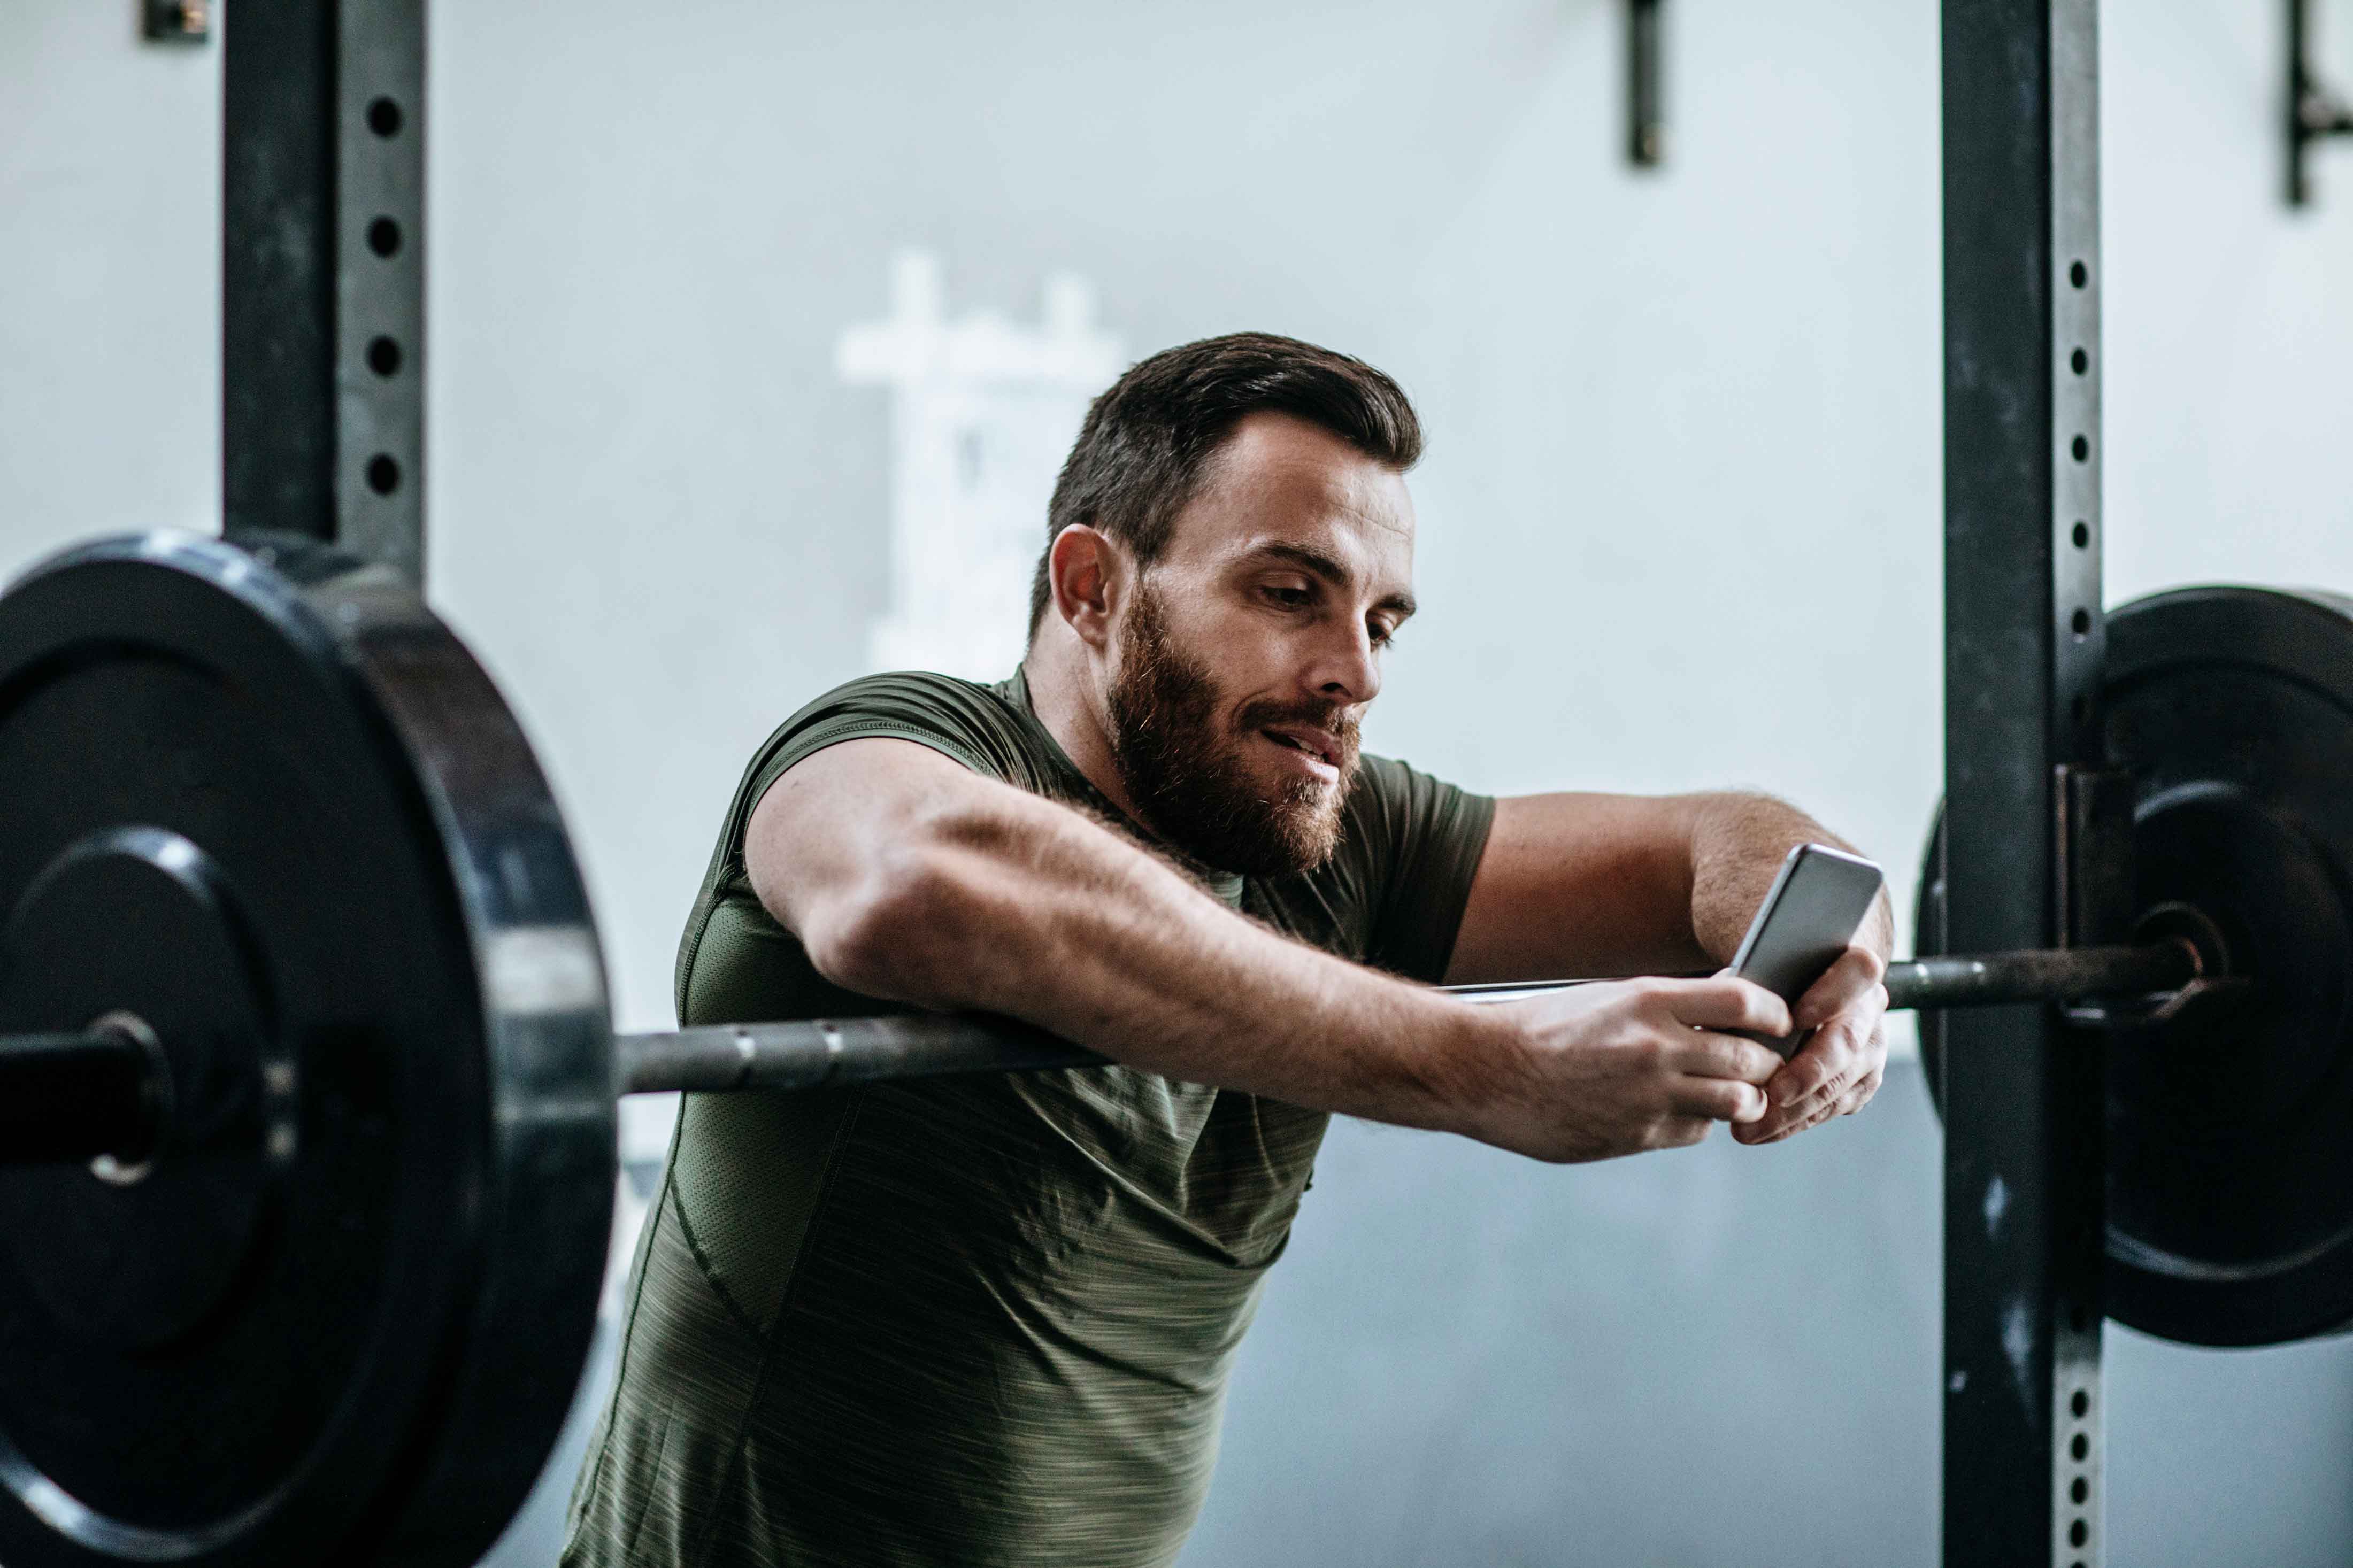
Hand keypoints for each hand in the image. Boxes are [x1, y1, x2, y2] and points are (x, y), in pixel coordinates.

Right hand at [1477, 975, 1791, 1162]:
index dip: (1774, 1013)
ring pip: (1737, 1101)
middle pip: (1752, 1058)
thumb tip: (1735, 1006)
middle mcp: (1655, 1047)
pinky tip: (1680, 1109)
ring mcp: (1648, 1096)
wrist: (1488, 1072)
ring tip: (1735, 1092)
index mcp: (1649, 1001)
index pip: (1744, 1001)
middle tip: (1764, 1062)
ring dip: (1745, 1098)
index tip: (1778, 1021)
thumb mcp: (1612, 998)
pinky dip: (1701, 1121)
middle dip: (1767, 1062)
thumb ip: (1672, 1006)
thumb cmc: (1551, 1027)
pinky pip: (1697, 1131)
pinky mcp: (1637, 1135)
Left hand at [1731, 945, 1889, 1144]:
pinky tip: (1761, 1131)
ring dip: (1794, 1113)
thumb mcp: (1756, 977)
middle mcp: (1870, 1012)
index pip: (1859, 972)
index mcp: (1852, 969)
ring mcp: (1871, 1053)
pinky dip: (1794, 1123)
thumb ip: (1751, 990)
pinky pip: (1831, 1110)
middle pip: (1848, 1042)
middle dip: (1809, 1072)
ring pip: (1840, 1087)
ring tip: (1748, 1128)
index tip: (1795, 1017)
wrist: (1796, 999)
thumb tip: (1720, 1024)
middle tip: (1773, 1093)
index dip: (1831, 996)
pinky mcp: (1861, 1086)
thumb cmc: (1771, 982)